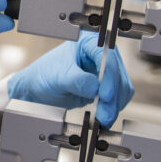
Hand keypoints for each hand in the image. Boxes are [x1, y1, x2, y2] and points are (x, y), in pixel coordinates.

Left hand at [7, 31, 133, 126]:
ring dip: (115, 105)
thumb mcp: (59, 77)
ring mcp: (105, 70)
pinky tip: (105, 116)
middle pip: (118, 74)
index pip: (107, 57)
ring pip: (121, 87)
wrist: (38, 89)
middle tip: (105, 114)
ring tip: (103, 118)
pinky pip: (118, 97)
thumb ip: (78, 81)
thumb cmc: (44, 75)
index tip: (105, 95)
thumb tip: (95, 88)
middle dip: (113, 96)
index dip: (109, 77)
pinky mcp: (105, 85)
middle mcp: (100, 54)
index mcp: (88, 43)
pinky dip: (113, 107)